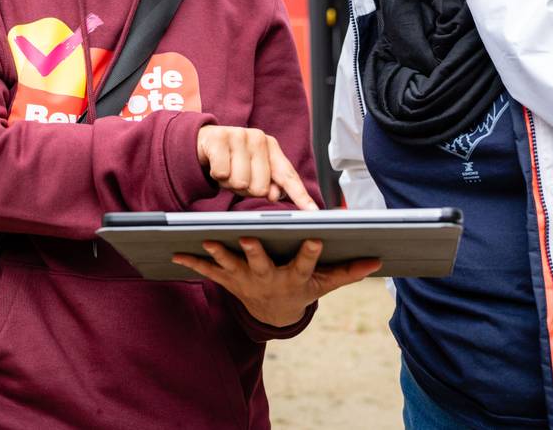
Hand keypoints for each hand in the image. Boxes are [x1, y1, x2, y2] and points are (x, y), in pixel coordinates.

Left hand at [172, 238, 380, 326]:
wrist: (275, 315)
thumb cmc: (302, 289)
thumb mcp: (326, 283)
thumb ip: (349, 271)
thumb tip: (377, 260)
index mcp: (294, 277)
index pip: (305, 263)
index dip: (310, 251)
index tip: (315, 237)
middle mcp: (269, 279)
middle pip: (262, 264)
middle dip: (255, 251)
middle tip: (248, 237)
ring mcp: (247, 281)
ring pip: (232, 266)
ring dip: (219, 254)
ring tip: (207, 240)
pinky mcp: (229, 281)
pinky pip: (209, 272)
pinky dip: (193, 263)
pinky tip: (176, 253)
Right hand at [196, 125, 316, 209]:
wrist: (202, 142)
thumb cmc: (232, 160)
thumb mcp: (252, 173)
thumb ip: (268, 185)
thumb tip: (274, 195)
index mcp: (272, 147)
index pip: (288, 176)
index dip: (301, 196)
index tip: (313, 213)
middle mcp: (258, 138)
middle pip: (260, 188)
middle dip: (246, 190)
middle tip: (237, 177)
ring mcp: (239, 135)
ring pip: (240, 182)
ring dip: (230, 183)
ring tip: (226, 170)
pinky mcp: (219, 137)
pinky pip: (222, 173)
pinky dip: (216, 175)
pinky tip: (215, 164)